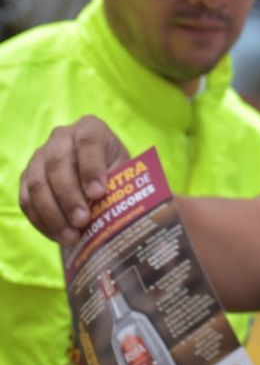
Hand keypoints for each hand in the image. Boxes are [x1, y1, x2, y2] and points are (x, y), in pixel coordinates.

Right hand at [18, 115, 129, 245]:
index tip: (98, 193)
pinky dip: (41, 220)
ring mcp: (40, 156)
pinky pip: (27, 199)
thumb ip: (121, 183)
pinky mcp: (28, 176)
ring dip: (53, 214)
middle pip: (58, 165)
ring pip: (38, 184)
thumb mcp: (126, 170)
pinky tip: (57, 235)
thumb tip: (117, 210)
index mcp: (90, 128)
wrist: (98, 173)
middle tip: (82, 221)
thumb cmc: (118, 170)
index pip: (88, 143)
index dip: (91, 169)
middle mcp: (61, 137)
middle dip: (69, 196)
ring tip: (71, 236)